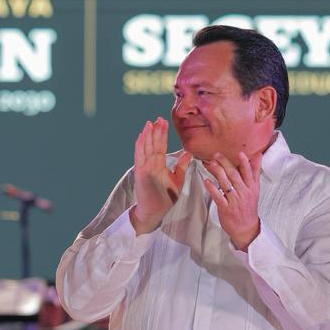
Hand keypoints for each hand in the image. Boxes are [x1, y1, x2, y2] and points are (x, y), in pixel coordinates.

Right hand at [129, 118, 191, 233]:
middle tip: (158, 118)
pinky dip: (140, 147)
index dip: (162, 134)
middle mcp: (150, 164)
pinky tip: (141, 137)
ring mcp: (145, 168)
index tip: (164, 122)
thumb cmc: (165, 197)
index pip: (160, 146)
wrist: (154, 212)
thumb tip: (189, 153)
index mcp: (158, 165)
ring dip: (147, 136)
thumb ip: (181, 166)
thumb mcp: (177, 179)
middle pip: (153, 144)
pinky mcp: (141, 173)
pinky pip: (140, 158)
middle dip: (155, 131)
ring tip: (149, 124)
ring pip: (145, 148)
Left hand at [202, 151, 260, 250]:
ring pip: (226, 184)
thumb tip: (258, 155)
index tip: (240, 153)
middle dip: (225, 164)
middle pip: (235, 176)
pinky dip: (212, 188)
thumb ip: (254, 172)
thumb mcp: (255, 189)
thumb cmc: (248, 206)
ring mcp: (235, 201)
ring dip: (218, 173)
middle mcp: (244, 193)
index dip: (244, 163)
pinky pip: (218, 197)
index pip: (249, 173)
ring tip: (211, 163)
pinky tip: (206, 181)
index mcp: (251, 187)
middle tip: (216, 154)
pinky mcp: (225, 208)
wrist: (246, 228)